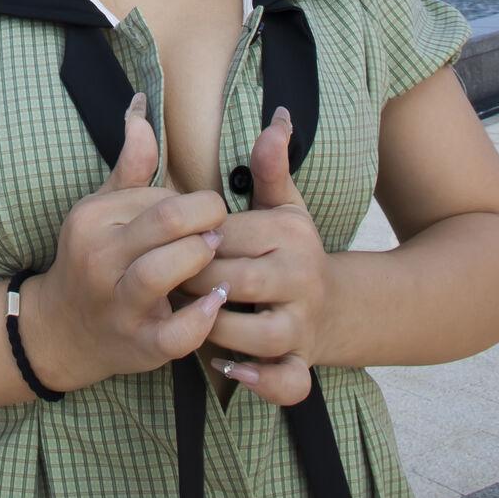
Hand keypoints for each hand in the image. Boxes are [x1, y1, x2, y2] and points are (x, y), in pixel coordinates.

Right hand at [19, 95, 229, 392]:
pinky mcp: (137, 345)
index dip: (192, 201)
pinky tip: (217, 302)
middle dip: (206, 219)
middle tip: (220, 227)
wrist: (62, 331)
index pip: (156, 196)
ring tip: (215, 256)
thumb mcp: (103, 209)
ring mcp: (116, 305)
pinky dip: (200, 318)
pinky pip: (173, 333)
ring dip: (201, 258)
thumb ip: (130, 165)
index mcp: (93, 220)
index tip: (205, 211)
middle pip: (164, 224)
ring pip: (161, 272)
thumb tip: (142, 108)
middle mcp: (98, 259)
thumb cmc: (94, 260)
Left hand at [176, 105, 332, 406]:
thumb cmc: (291, 250)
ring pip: (255, 333)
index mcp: (288, 235)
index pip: (225, 235)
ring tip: (186, 319)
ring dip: (215, 330)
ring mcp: (303, 324)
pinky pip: (286, 378)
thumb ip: (270, 165)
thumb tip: (276, 118)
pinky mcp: (302, 360)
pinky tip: (229, 367)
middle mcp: (301, 279)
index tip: (162, 242)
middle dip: (192, 284)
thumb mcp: (282, 205)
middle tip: (161, 284)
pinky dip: (260, 379)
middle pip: (234, 282)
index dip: (187, 241)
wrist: (336, 305)